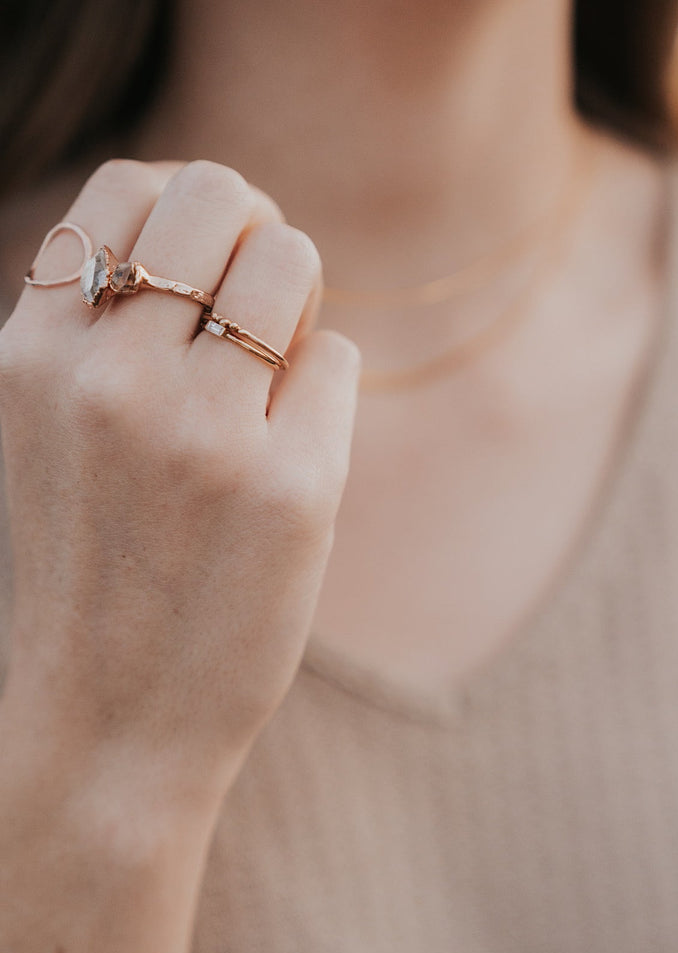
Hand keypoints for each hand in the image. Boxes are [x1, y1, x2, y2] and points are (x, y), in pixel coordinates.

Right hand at [0, 158, 359, 815]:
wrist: (101, 732)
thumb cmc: (83, 577)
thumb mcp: (45, 433)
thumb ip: (100, 330)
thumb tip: (222, 232)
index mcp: (32, 355)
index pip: (128, 184)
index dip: (184, 204)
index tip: (208, 260)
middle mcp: (107, 377)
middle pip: (220, 195)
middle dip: (253, 234)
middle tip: (259, 304)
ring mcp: (201, 432)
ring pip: (291, 261)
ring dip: (296, 303)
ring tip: (273, 376)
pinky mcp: (291, 489)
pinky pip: (335, 360)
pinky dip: (321, 388)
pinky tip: (289, 450)